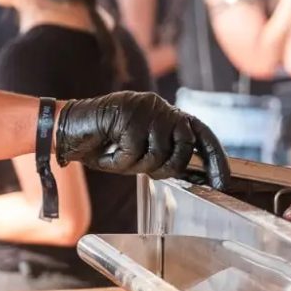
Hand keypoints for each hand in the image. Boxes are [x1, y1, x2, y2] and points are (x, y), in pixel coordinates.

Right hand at [55, 91, 229, 188]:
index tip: (222, 183)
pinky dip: (118, 160)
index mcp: (168, 115)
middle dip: (165, 168)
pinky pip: (133, 151)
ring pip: (158, 152)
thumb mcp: (141, 153)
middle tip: (140, 167)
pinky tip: (107, 150)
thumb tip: (194, 174)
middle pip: (183, 147)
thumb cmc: (105, 144)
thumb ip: (165, 156)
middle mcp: (162, 107)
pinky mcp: (128, 111)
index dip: (215, 158)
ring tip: (118, 155)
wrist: (67, 129)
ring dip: (136, 165)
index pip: (202, 133)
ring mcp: (146, 107)